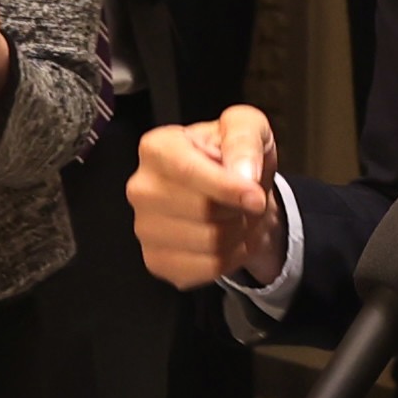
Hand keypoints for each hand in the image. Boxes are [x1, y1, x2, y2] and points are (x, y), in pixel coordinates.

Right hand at [127, 99, 285, 289]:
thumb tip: (243, 174)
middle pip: (203, 211)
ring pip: (210, 243)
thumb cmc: (233, 156)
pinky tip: (228, 239)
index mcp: (156, 148)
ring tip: (239, 216)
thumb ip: (245, 139)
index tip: (256, 196)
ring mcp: (144, 229)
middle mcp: (141, 188)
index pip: (188, 172)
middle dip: (240, 209)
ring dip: (240, 233)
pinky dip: (231, 257)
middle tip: (249, 200)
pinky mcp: (156, 261)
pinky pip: (207, 269)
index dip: (228, 188)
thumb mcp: (247, 128)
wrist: (233, 194)